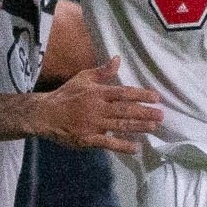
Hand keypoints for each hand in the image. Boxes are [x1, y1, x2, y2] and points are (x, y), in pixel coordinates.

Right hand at [34, 58, 163, 153]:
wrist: (45, 114)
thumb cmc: (66, 95)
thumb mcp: (83, 78)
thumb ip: (102, 71)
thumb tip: (118, 59)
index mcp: (97, 93)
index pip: (123, 93)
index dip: (140, 95)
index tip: (156, 97)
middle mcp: (97, 108)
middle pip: (125, 110)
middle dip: (145, 112)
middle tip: (161, 115)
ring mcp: (93, 125)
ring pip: (120, 125)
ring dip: (138, 127)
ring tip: (154, 127)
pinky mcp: (89, 139)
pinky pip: (108, 143)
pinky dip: (122, 146)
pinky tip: (135, 147)